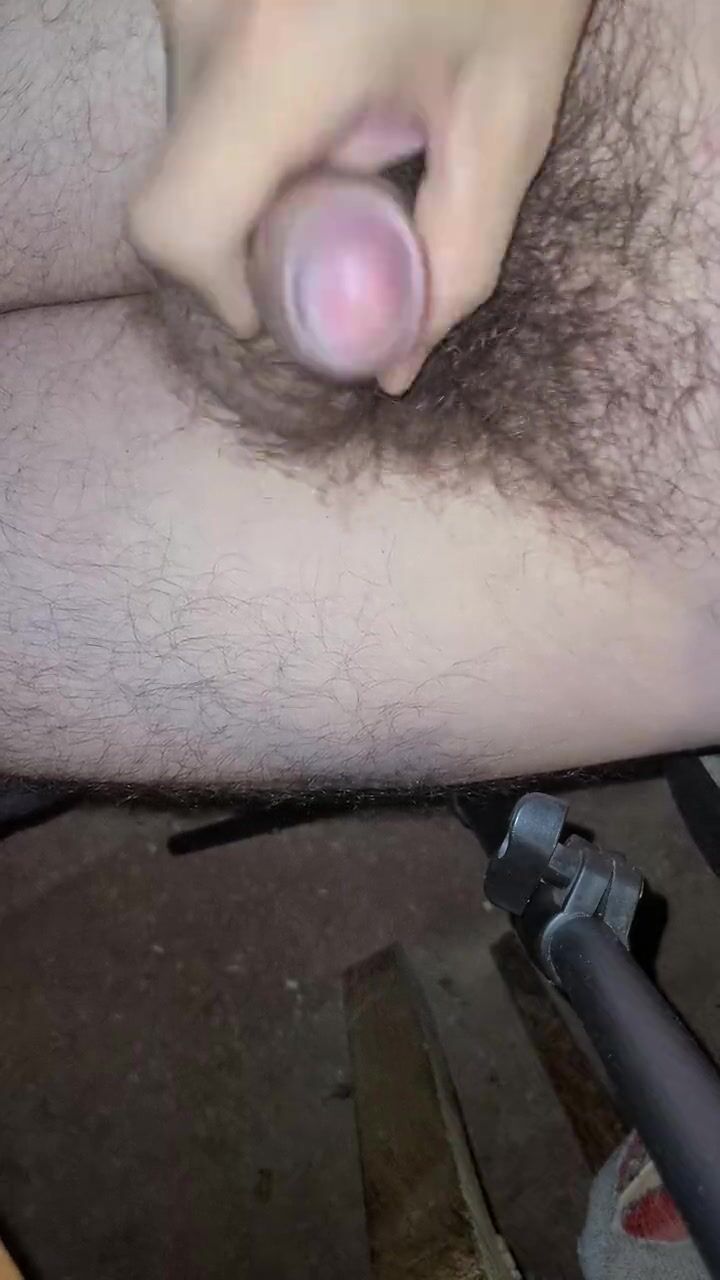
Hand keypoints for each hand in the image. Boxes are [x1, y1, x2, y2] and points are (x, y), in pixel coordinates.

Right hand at [131, 0, 590, 392]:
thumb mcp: (507, 122)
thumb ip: (456, 264)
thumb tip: (393, 366)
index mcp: (276, 57)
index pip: (177, 227)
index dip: (221, 291)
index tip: (285, 299)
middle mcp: (201, 16)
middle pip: (178, 186)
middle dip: (254, 232)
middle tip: (344, 205)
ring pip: (184, 136)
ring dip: (257, 167)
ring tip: (351, 120)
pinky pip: (197, 83)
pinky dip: (253, 117)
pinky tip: (324, 80)